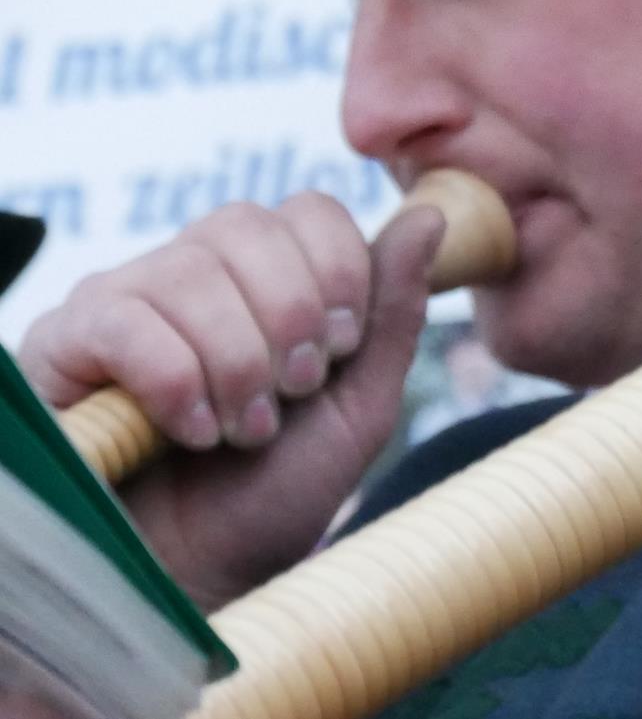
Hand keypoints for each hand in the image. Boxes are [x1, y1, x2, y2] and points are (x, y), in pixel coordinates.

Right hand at [19, 194, 442, 608]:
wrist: (200, 577)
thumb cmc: (275, 492)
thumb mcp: (359, 403)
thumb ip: (394, 311)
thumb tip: (431, 216)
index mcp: (264, 273)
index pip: (307, 210)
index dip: (337, 271)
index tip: (340, 350)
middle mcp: (190, 269)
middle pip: (249, 227)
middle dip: (289, 317)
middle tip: (292, 394)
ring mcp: (123, 299)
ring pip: (191, 272)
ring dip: (237, 361)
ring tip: (244, 429)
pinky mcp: (65, 342)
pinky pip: (125, 321)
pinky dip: (174, 380)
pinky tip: (191, 432)